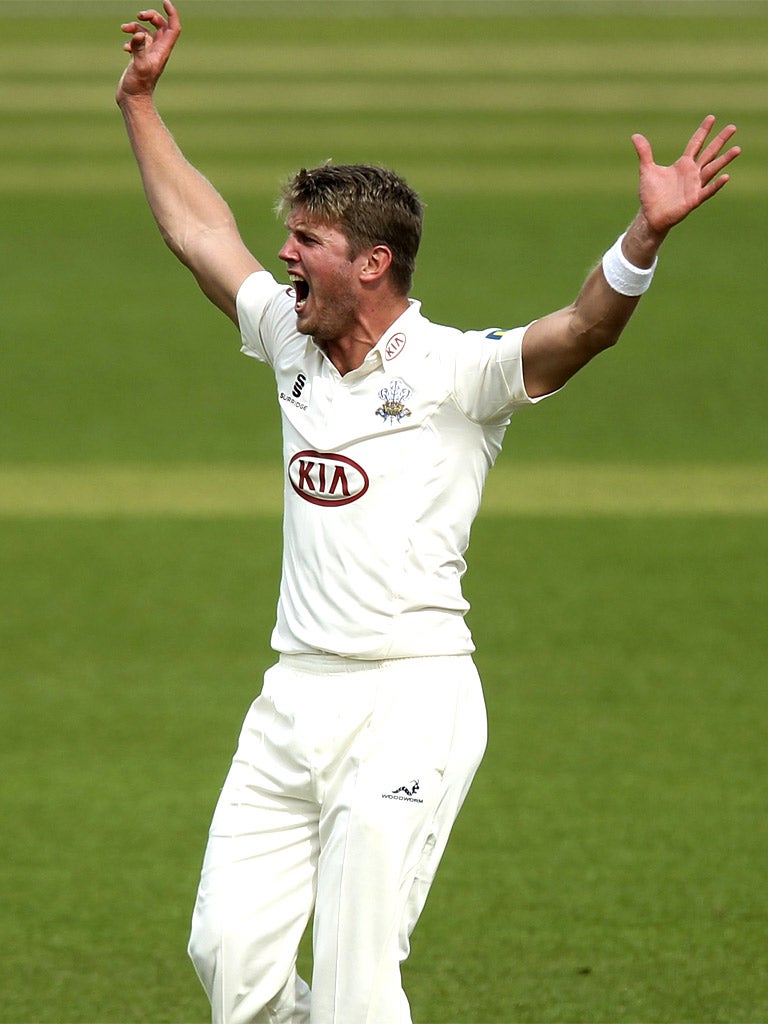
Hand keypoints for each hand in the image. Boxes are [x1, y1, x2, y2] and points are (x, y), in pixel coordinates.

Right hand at [117, 0, 181, 102]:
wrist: (133, 100)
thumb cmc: (138, 86)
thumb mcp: (139, 66)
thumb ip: (139, 49)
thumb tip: (139, 34)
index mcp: (162, 51)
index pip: (173, 28)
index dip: (172, 14)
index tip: (165, 2)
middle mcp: (158, 51)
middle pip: (161, 26)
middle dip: (151, 16)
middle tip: (139, 15)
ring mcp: (148, 54)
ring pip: (146, 32)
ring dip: (136, 26)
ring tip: (124, 28)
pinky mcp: (139, 58)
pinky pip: (137, 42)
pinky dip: (131, 39)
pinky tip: (124, 47)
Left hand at [632, 115, 739, 236]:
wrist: (650, 215)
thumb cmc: (651, 193)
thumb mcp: (647, 170)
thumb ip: (644, 153)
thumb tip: (635, 135)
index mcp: (683, 164)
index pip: (696, 143)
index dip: (703, 131)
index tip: (712, 118)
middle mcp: (692, 173)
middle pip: (709, 153)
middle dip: (720, 141)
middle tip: (732, 127)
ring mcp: (695, 186)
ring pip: (712, 169)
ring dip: (724, 160)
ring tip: (737, 149)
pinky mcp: (694, 199)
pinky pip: (707, 191)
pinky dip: (716, 185)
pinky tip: (726, 176)